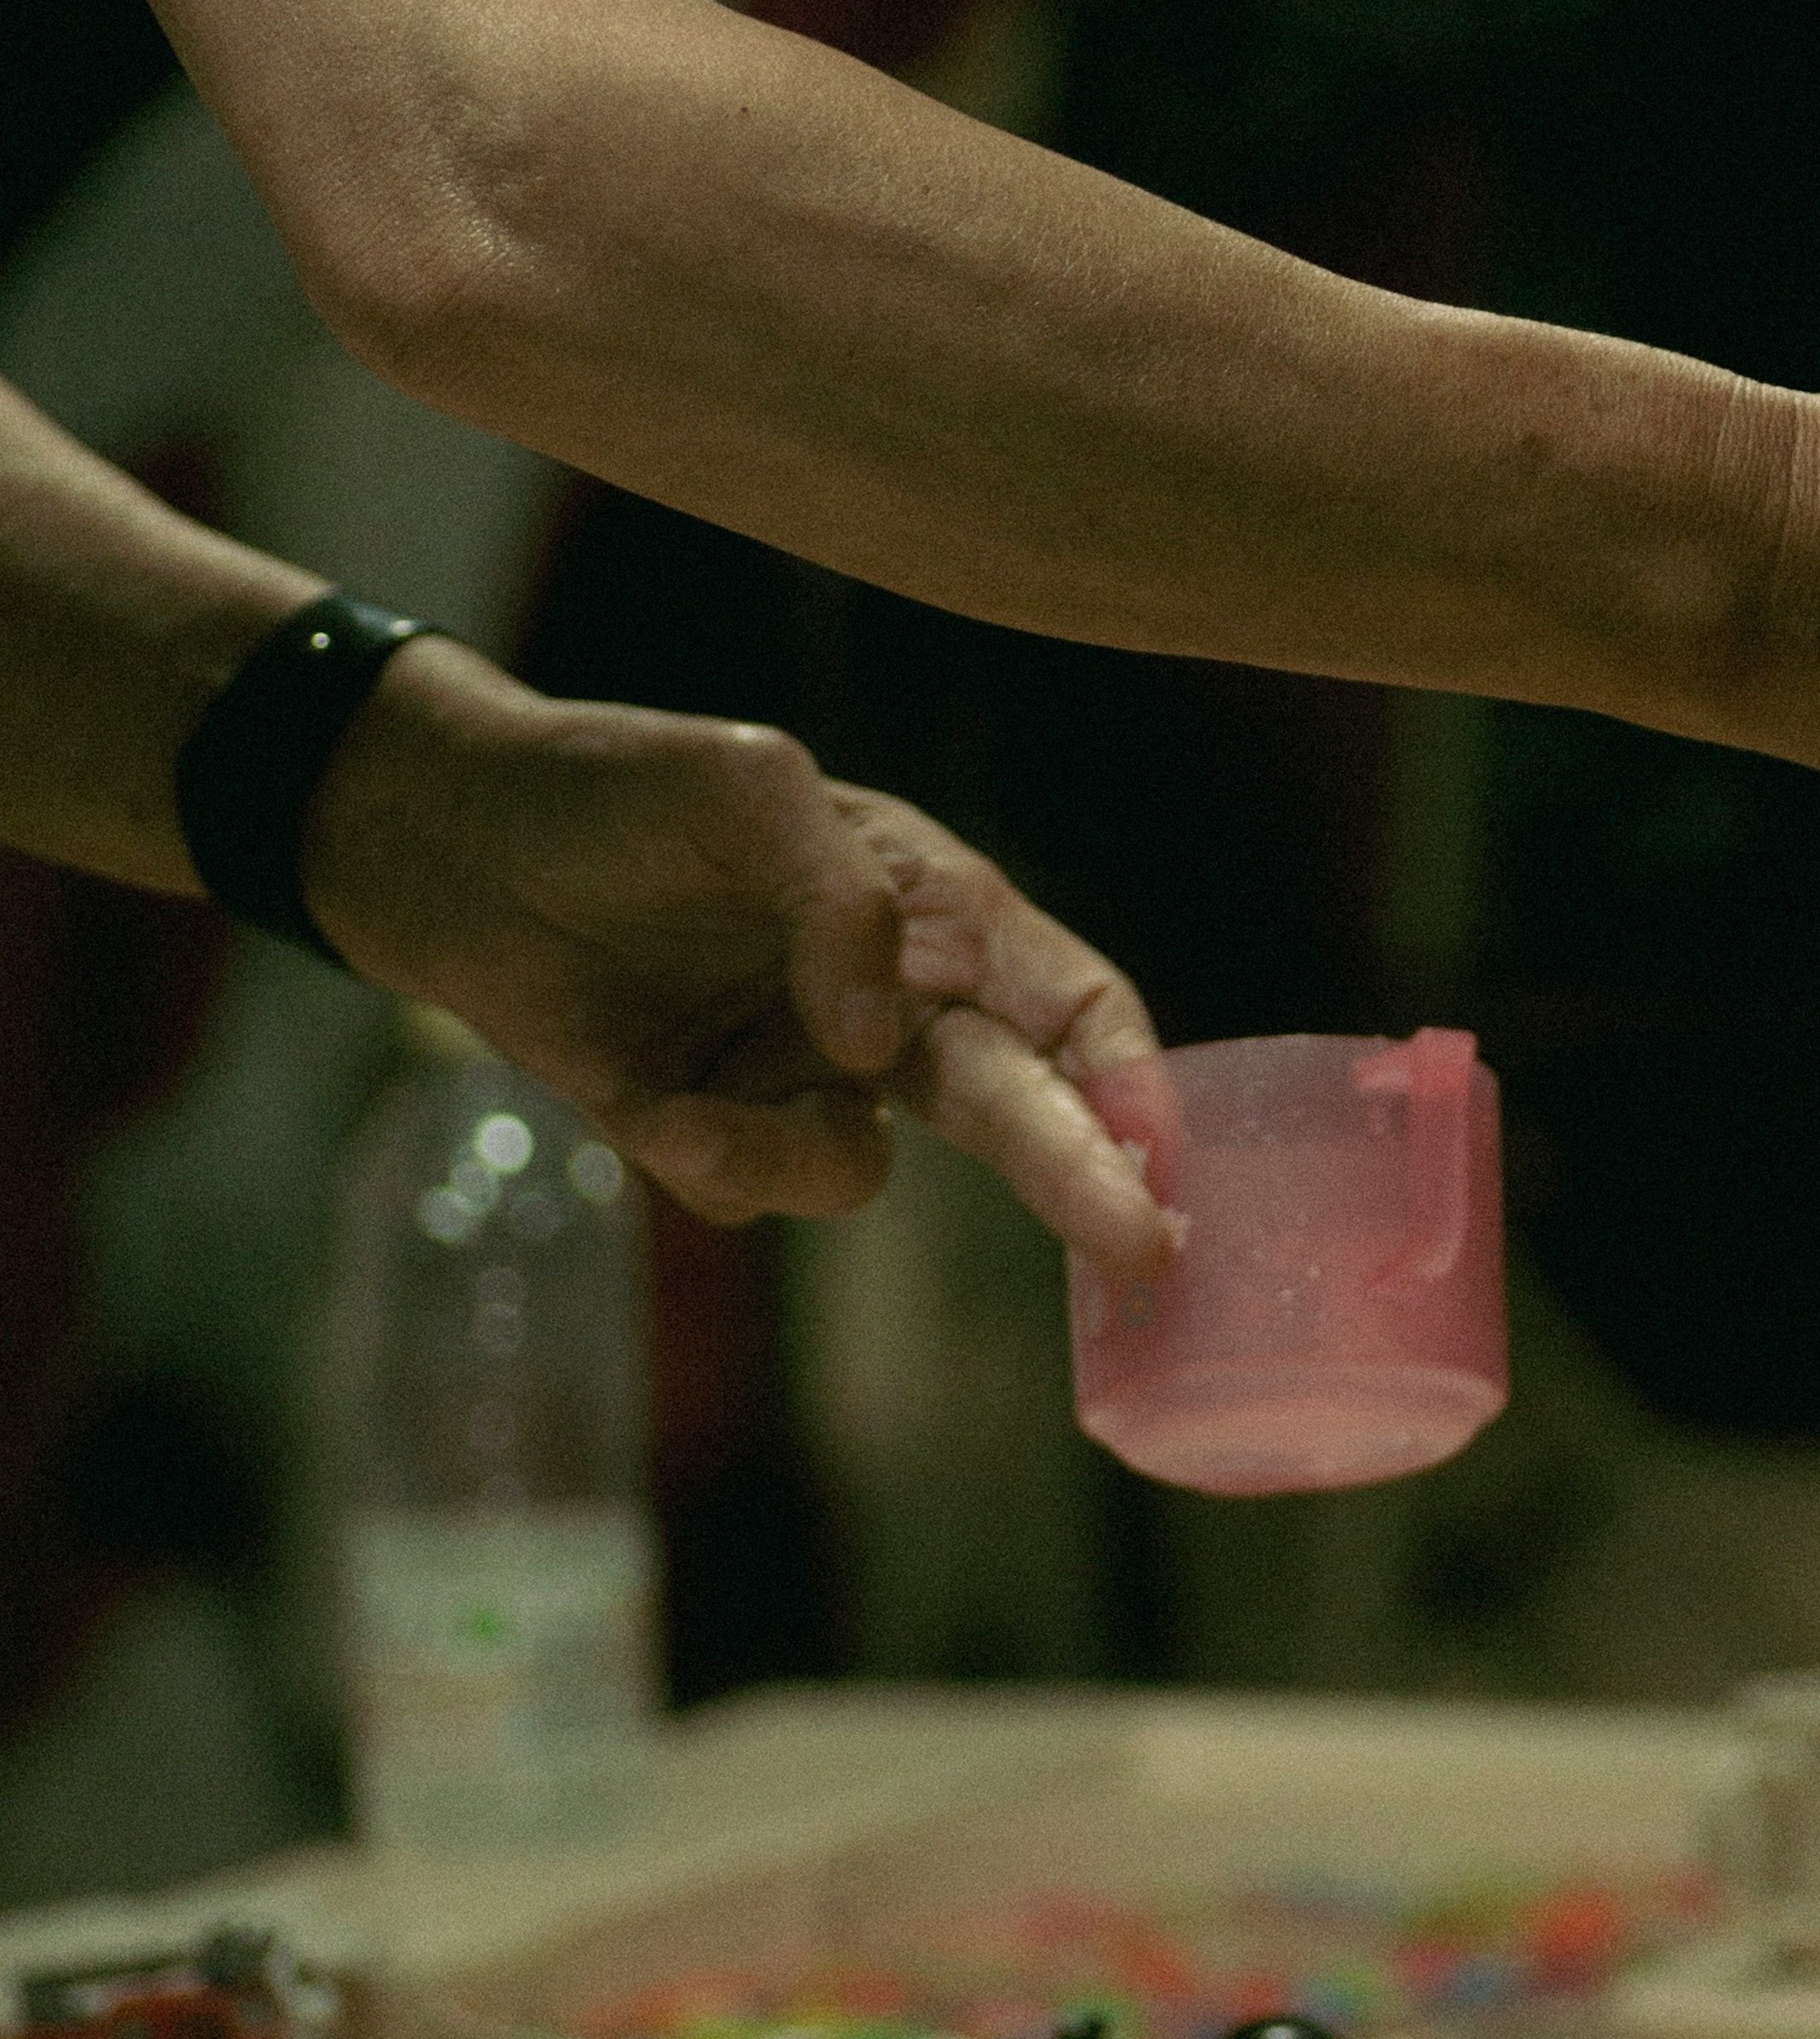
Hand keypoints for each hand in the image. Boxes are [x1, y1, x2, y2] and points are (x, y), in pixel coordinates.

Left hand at [299, 639, 1176, 1271]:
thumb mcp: (742, 785)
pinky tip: (647, 1111)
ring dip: (790, 1159)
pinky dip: (705, 1164)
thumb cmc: (611, 785)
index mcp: (928, 906)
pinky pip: (745, 1191)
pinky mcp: (704, 1133)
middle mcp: (884, 1003)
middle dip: (1081, 1176)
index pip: (1068, 999)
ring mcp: (794, 1077)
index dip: (1125, 1079)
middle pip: (1014, 1102)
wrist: (444, 843)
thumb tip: (875, 1039)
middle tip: (1142, 1252)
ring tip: (690, 1120)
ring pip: (857, 1171)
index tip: (1157, 1158)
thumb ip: (836, 895)